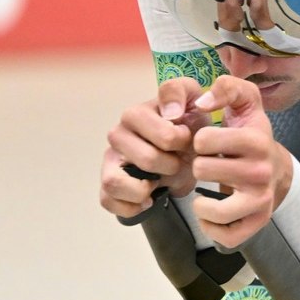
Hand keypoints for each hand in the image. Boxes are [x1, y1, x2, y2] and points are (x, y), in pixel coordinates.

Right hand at [99, 77, 205, 217]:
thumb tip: (171, 112)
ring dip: (144, 189)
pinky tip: (148, 200)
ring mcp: (110, 160)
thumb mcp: (192, 101)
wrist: (184, 153)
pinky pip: (108, 201)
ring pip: (114, 182)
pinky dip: (130, 207)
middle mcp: (117, 135)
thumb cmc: (186, 125)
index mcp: (136, 114)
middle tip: (178, 162)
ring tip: (159, 182)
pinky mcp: (108, 184)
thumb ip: (181, 92)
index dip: (183, 141)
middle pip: (147, 160)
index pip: (165, 135)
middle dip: (172, 166)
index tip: (187, 138)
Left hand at [188, 75, 292, 248]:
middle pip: (201, 170)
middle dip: (198, 166)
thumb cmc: (250, 133)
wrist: (276, 168)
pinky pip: (222, 235)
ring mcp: (261, 201)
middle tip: (210, 166)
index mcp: (257, 141)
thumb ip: (226, 87)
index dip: (197, 140)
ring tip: (206, 192)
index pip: (204, 140)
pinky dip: (210, 226)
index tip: (208, 143)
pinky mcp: (257, 223)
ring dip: (200, 200)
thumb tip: (202, 101)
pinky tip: (213, 212)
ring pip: (210, 209)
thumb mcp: (244, 100)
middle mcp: (262, 172)